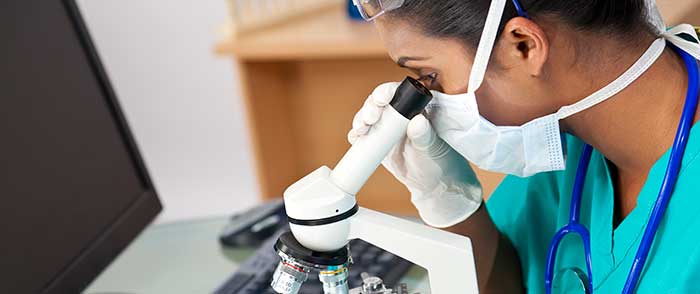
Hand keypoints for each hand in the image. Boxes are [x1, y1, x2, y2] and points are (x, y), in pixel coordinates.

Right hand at [348, 82, 482, 227]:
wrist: (431, 182)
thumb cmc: (439, 160)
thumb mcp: (433, 147)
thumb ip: (426, 135)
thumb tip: (418, 121)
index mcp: (416, 107)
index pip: (399, 93)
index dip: (387, 92)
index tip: (381, 99)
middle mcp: (399, 114)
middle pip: (378, 101)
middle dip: (370, 107)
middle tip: (370, 118)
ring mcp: (386, 127)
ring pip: (368, 116)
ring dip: (361, 119)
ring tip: (361, 129)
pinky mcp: (376, 142)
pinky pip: (362, 135)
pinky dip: (356, 135)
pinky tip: (356, 138)